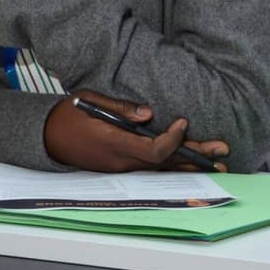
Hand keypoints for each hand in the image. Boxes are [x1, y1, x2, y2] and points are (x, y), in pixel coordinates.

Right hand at [44, 90, 229, 172]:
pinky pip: (151, 169)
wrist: (48, 136)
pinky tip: (189, 162)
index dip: (173, 141)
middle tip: (221, 152)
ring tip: (215, 161)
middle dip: (195, 156)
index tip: (183, 122)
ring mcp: (121, 168)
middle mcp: (120, 161)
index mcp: (113, 143)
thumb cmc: (69, 114)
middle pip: (165, 164)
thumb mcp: (91, 100)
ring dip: (189, 164)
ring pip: (161, 169)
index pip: (152, 151)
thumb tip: (149, 113)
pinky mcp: (121, 168)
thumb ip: (121, 108)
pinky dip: (172, 164)